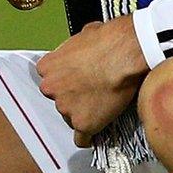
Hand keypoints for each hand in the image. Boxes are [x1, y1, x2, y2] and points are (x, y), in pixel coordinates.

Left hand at [37, 17, 151, 147]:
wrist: (125, 54)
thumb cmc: (108, 41)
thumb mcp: (84, 34)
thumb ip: (75, 48)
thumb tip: (84, 45)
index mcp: (48, 67)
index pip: (48, 79)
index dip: (64, 80)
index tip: (74, 81)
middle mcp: (52, 89)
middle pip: (58, 99)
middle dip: (72, 96)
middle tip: (91, 90)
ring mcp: (66, 108)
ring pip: (71, 117)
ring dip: (83, 113)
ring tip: (102, 104)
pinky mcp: (84, 123)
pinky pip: (81, 138)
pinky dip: (88, 137)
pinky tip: (94, 134)